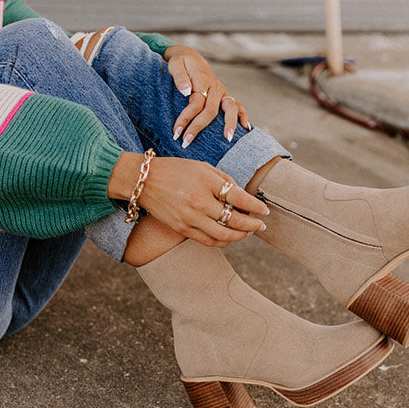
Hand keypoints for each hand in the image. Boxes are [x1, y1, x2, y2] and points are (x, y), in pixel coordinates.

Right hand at [138, 157, 267, 246]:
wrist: (143, 181)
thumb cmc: (175, 170)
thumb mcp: (202, 167)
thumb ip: (223, 180)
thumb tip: (242, 196)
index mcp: (206, 182)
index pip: (239, 199)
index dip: (256, 207)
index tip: (265, 210)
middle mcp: (199, 202)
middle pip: (235, 221)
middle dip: (252, 225)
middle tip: (261, 225)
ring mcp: (190, 218)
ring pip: (224, 236)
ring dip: (241, 236)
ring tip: (249, 232)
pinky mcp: (182, 229)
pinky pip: (209, 241)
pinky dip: (223, 241)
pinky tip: (230, 237)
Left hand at [164, 45, 250, 145]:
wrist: (192, 59)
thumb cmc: (182, 64)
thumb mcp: (175, 64)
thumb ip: (179, 76)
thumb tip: (186, 90)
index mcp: (202, 80)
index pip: (196, 103)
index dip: (186, 118)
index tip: (176, 132)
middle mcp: (215, 88)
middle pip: (211, 111)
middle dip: (199, 127)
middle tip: (186, 143)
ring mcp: (223, 93)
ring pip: (230, 109)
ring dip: (230, 125)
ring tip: (227, 140)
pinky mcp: (226, 97)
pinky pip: (239, 107)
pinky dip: (244, 117)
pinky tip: (246, 129)